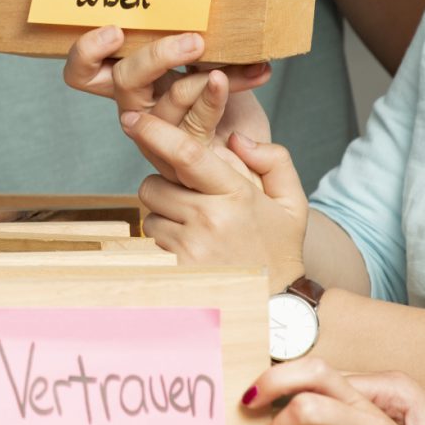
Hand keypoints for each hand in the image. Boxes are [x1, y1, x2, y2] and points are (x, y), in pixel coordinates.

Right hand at [62, 27, 273, 152]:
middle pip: (122, 81)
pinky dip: (220, 95)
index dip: (86, 52)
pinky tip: (252, 75)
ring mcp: (158, 133)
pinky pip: (197, 120)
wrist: (252, 151)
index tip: (116, 29)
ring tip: (227, 65)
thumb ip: (189, 39)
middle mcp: (136, 107)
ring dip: (200, 78)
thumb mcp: (203, 60)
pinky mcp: (186, 150)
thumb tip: (198, 2)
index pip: (84, 72)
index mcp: (131, 80)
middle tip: (193, 41)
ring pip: (164, 103)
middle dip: (156, 56)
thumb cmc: (222, 101)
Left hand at [119, 67, 309, 280]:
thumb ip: (273, 160)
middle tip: (193, 201)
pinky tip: (194, 252)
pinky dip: (165, 243)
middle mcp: (210, 219)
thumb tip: (235, 137)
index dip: (155, 131)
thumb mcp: (292, 201)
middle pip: (153, 184)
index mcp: (237, 194)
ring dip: (165, 216)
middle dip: (164, 187)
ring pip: (149, 214)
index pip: (187, 153)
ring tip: (199, 231)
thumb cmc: (279, 248)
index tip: (132, 118)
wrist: (275, 306)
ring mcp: (190, 247)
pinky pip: (152, 242)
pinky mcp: (175, 269)